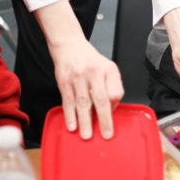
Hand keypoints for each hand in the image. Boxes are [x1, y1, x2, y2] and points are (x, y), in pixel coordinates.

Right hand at [35, 1, 123, 139]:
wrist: (69, 44)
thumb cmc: (89, 59)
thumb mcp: (106, 67)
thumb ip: (111, 86)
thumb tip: (111, 110)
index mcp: (107, 69)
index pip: (115, 92)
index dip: (113, 107)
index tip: (110, 117)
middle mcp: (93, 72)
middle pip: (101, 99)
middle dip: (103, 119)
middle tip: (106, 134)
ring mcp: (77, 76)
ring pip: (82, 102)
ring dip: (84, 121)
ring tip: (86, 135)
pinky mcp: (64, 80)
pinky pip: (68, 101)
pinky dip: (69, 115)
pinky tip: (72, 125)